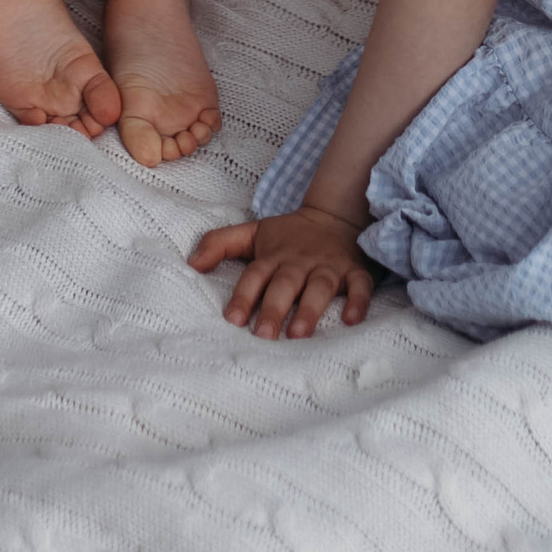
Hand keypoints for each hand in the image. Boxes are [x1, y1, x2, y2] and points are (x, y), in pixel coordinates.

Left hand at [191, 204, 374, 337]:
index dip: (243, 296)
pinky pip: (360, 285)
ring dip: (310, 308)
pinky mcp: (355, 271)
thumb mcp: (252, 232)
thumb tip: (191, 264)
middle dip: (274, 309)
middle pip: (285, 285)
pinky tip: (351, 319)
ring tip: (298, 333)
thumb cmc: (288, 234)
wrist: (335, 216)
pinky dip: (358, 301)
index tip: (232, 319)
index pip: (254, 275)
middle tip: (263, 336)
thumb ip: (219, 244)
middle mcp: (300, 262)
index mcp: (273, 255)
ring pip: (320, 287)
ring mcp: (329, 267)